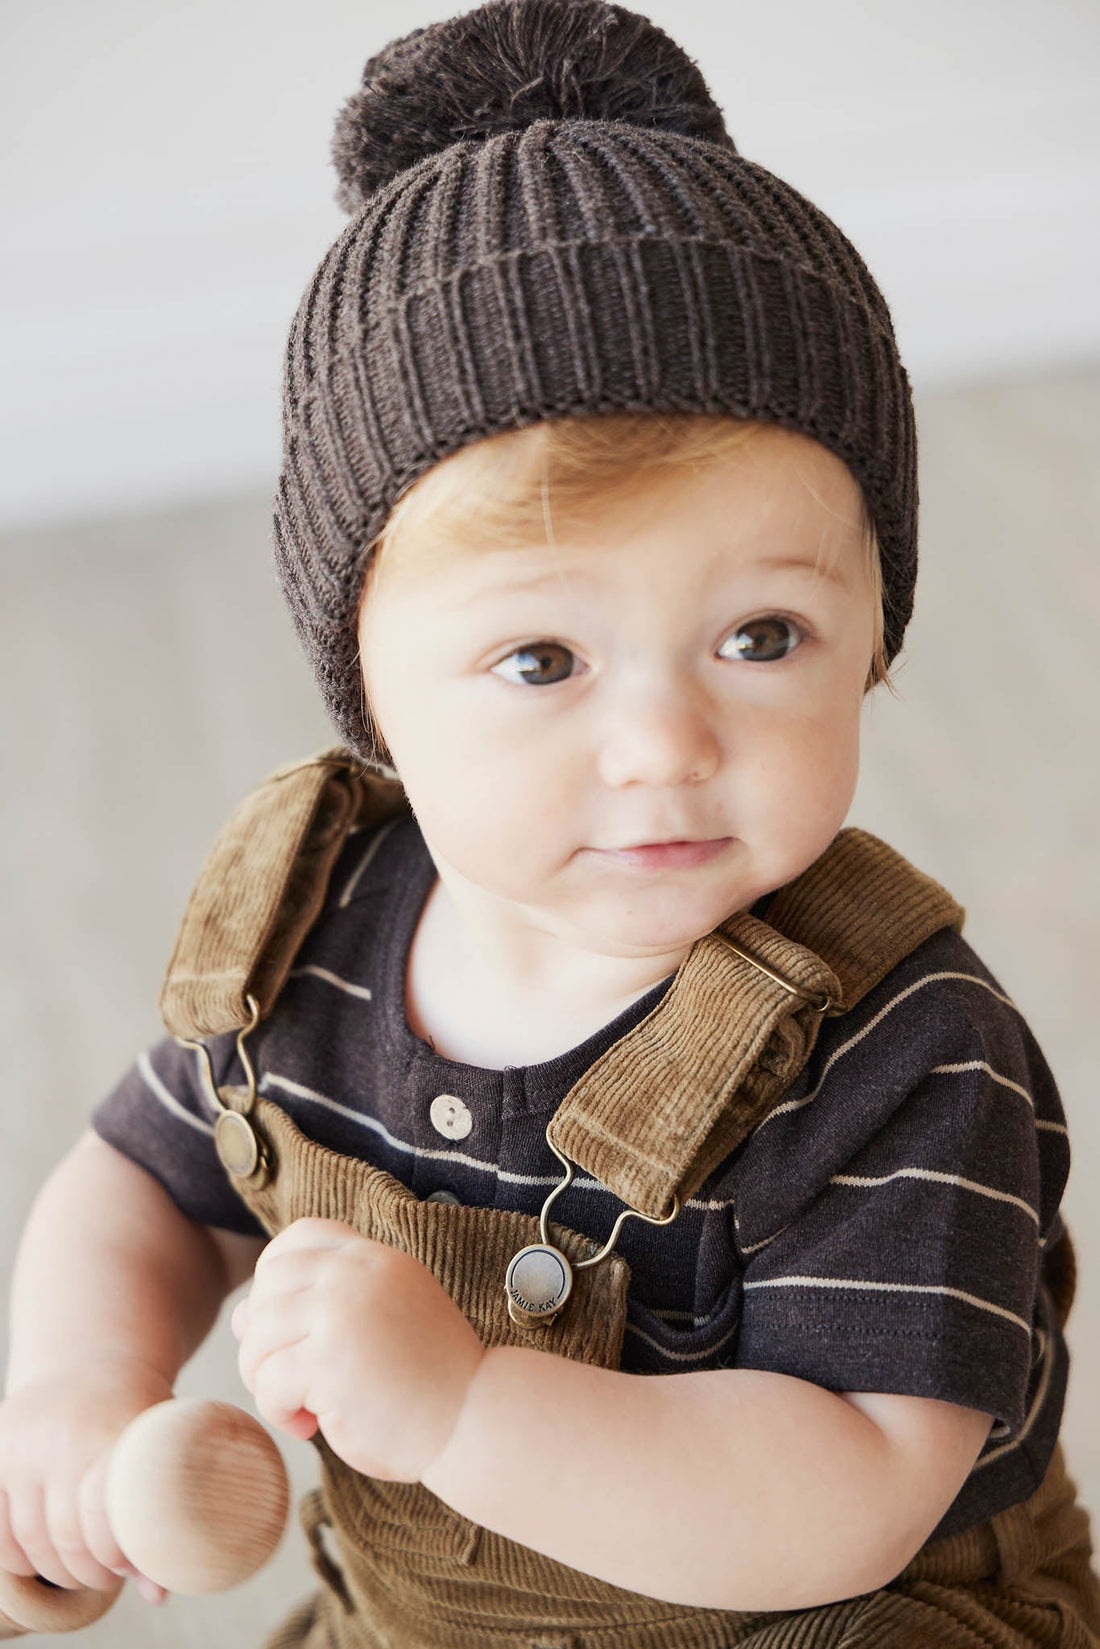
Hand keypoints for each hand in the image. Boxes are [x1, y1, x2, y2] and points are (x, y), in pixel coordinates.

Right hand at [0, 1356, 171, 1603]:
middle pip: (68, 1538)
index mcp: (116, 1433)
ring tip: (79, 1567)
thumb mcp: (157, 1451)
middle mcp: (65, 1437)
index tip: (127, 1563)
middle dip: (89, 1571)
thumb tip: (158, 1597)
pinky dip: (20, 1557)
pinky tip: (43, 1554)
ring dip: (56, 1570)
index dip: (117, 1556)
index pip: (107, 1521)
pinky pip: (1, 1532)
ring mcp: (24, 1445)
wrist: (92, 1363)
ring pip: (32, 1541)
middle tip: (105, 1574)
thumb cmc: (135, 1420)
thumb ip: (159, 1519)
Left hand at [230, 1218, 484, 1481]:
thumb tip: (239, 1316)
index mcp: (375, 1258)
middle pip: (268, 1285)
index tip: (290, 1327)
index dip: (275, 1279)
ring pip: (257, 1334)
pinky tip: (309, 1426)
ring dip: (265, 1379)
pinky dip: (277, 1410)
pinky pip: (268, 1380)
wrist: (474, 1419)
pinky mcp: (329, 1359)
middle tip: (287, 1379)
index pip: (300, 1237)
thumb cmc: (428, 1383)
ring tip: (299, 1407)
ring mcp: (342, 1311)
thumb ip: (325, 1306)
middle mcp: (357, 1273)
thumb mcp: (382, 1321)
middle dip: (262, 1336)